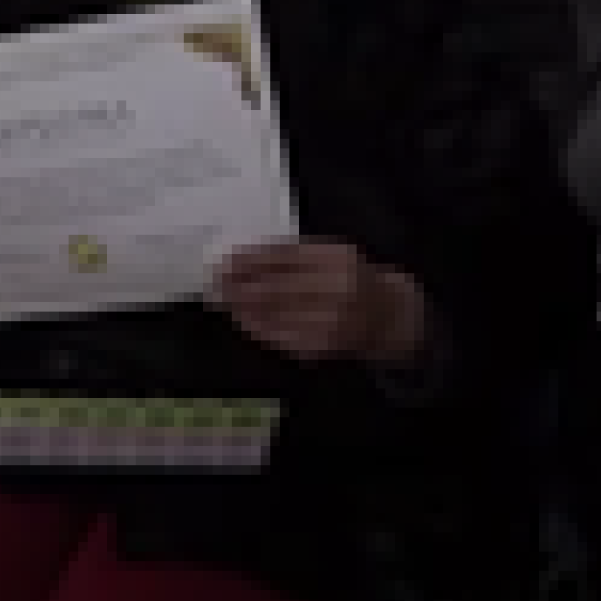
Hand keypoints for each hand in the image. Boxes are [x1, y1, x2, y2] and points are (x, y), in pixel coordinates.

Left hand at [214, 240, 425, 364]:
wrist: (386, 316)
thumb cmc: (350, 277)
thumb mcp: (331, 254)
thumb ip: (294, 254)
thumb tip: (242, 258)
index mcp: (338, 259)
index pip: (284, 257)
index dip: (250, 259)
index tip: (224, 259)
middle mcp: (336, 290)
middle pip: (276, 287)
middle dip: (240, 285)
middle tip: (214, 281)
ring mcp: (329, 322)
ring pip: (274, 315)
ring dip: (242, 308)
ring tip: (221, 299)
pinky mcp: (321, 347)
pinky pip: (281, 338)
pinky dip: (256, 328)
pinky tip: (241, 320)